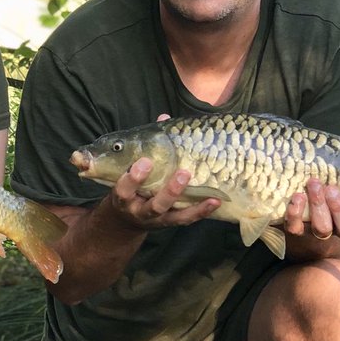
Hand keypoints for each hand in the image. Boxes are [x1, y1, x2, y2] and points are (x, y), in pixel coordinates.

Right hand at [104, 157, 219, 230]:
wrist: (126, 220)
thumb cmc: (129, 187)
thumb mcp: (127, 171)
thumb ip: (143, 147)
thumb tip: (163, 118)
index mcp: (124, 197)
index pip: (124, 189)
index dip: (133, 178)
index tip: (145, 161)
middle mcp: (139, 211)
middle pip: (154, 205)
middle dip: (168, 191)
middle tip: (182, 172)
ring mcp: (156, 218)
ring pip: (172, 212)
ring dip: (187, 197)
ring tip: (196, 181)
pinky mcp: (170, 222)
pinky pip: (186, 218)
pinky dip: (201, 210)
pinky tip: (215, 200)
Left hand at [283, 141, 339, 247]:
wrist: (307, 221)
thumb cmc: (338, 193)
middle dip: (339, 209)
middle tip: (332, 188)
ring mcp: (320, 233)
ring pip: (322, 228)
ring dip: (318, 207)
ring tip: (313, 184)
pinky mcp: (298, 232)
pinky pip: (295, 228)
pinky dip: (294, 214)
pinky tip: (296, 197)